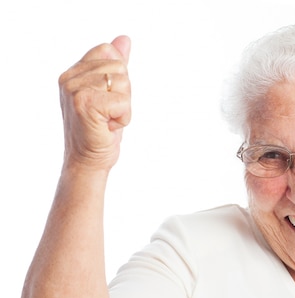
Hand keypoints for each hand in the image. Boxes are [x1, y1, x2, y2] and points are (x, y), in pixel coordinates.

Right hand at [58, 35, 131, 172]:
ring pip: (123, 83)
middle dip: (123, 93)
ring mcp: (75, 89)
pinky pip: (123, 101)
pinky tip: (108, 127)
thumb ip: (115, 66)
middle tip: (108, 113)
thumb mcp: (110, 93)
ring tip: (107, 120)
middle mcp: (70, 78)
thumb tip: (124, 39)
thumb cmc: (100, 131)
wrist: (89, 161)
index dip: (118, 77)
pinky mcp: (85, 103)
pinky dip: (123, 117)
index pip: (108, 51)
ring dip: (124, 107)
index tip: (107, 98)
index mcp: (73, 72)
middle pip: (119, 67)